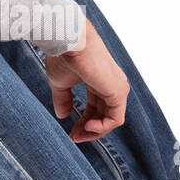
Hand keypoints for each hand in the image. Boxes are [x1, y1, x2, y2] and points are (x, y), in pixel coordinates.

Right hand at [44, 19, 129, 141]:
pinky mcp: (118, 92)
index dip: (83, 122)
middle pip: (104, 115)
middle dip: (88, 130)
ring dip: (94, 132)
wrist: (68, 41)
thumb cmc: (63, 55)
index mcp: (99, 80)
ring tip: (78, 135)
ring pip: (111, 120)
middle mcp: (111, 84)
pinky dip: (102, 128)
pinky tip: (87, 127)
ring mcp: (117, 88)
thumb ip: (63, 99)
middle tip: (74, 137)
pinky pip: (115, 119)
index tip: (71, 132)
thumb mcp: (60, 82)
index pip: (96, 107)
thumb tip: (62, 115)